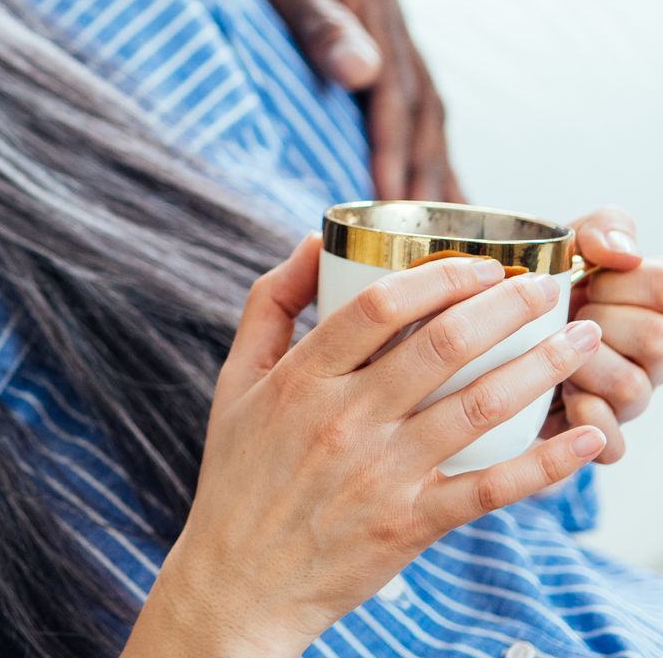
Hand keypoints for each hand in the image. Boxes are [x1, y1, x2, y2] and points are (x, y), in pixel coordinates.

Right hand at [128, 234, 604, 655]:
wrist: (241, 578)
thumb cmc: (240, 474)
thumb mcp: (236, 380)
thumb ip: (270, 305)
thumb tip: (311, 240)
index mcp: (300, 379)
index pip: (376, 305)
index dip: (438, 275)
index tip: (482, 262)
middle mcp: (342, 420)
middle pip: (441, 346)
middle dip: (508, 306)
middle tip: (548, 286)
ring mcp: (380, 474)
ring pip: (478, 407)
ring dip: (541, 367)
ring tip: (582, 339)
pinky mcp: (410, 523)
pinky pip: (491, 487)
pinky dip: (545, 463)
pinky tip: (584, 437)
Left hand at [148, 0, 458, 201]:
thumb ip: (316, 19)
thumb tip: (362, 72)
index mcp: (375, 2)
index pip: (397, 91)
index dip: (396, 149)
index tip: (394, 201)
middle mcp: (387, 18)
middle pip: (421, 107)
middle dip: (425, 171)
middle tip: (429, 241)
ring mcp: (380, 29)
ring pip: (420, 108)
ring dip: (433, 165)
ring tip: (448, 229)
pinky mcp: (364, 40)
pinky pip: (402, 100)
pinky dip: (416, 144)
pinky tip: (425, 184)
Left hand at [540, 207, 661, 462]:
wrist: (478, 336)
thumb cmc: (535, 284)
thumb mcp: (568, 243)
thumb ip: (602, 229)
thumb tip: (619, 250)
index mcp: (651, 306)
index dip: (634, 281)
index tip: (598, 272)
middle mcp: (648, 356)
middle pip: (657, 338)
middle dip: (603, 317)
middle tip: (569, 310)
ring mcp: (623, 399)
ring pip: (631, 388)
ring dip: (585, 365)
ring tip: (551, 350)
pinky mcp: (592, 437)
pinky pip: (614, 444)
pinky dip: (592, 421)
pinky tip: (569, 398)